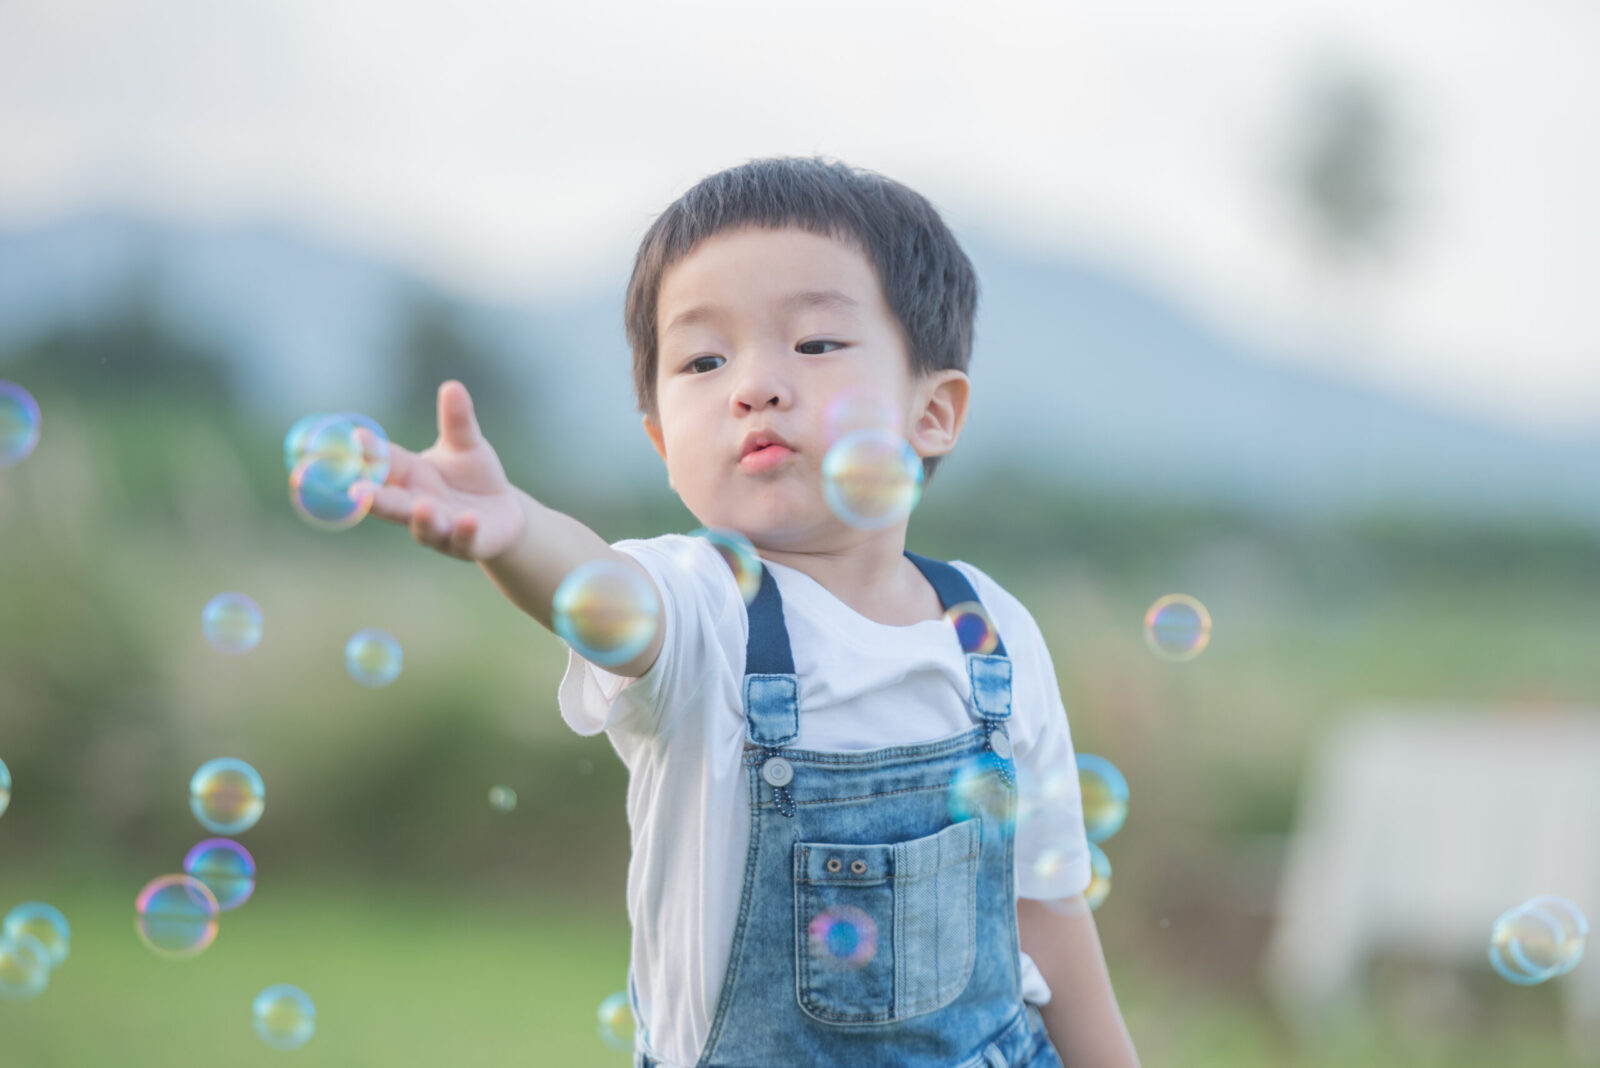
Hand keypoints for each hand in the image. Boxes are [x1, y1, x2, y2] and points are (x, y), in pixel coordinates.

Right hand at [359, 381, 526, 560]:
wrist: (503, 513)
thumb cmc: (472, 477)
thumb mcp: (466, 445)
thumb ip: (457, 420)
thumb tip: (453, 386)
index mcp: (408, 477)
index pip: (382, 463)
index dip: (366, 453)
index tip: (353, 438)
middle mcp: (416, 505)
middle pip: (390, 502)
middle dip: (373, 498)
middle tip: (355, 491)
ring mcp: (440, 528)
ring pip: (425, 526)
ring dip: (422, 518)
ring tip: (423, 506)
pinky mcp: (469, 543)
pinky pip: (463, 540)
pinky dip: (464, 531)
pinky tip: (468, 520)